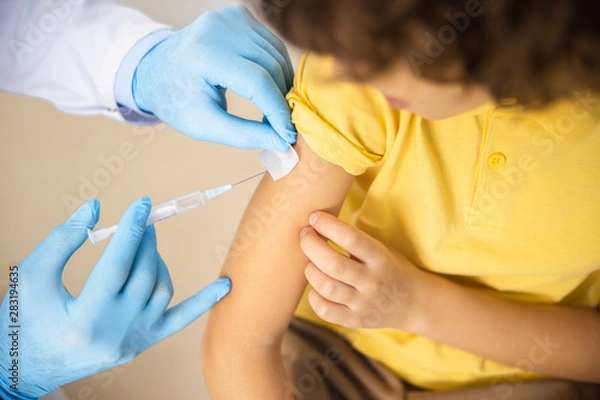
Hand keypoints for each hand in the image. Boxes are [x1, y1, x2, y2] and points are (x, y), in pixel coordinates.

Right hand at [0, 198, 230, 398]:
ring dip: (157, 261)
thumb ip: (62, 239)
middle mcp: (114, 333)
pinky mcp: (143, 343)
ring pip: (161, 290)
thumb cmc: (24, 319)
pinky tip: (225, 286)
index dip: (130, 230)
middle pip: (142, 275)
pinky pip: (179, 320)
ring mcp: (133, 341)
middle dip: (145, 240)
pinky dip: (202, 301)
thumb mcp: (32, 277)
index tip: (142, 204)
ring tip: (145, 244)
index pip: (116, 265)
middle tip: (144, 219)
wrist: (28, 367)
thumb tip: (96, 207)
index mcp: (83, 319)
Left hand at [133, 5, 295, 150]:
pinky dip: (277, 69)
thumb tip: (283, 141)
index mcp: (205, 54)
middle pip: (271, 67)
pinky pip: (272, 45)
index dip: (278, 110)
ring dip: (282, 86)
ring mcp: (230, 16)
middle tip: (281, 127)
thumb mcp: (205, 125)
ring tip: (274, 111)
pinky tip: (269, 89)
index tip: (288, 135)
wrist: (155, 69)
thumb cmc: (177, 100)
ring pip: (277, 55)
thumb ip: (244, 135)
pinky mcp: (239, 14)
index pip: (257, 81)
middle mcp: (219, 27)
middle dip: (282, 100)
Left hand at [299, 212, 428, 330]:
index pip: (350, 238)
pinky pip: (325, 310)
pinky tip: (317, 287)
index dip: (327, 225)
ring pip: (326, 286)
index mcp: (380, 258)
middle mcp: (372, 282)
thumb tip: (316, 222)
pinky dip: (314, 296)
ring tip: (311, 262)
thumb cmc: (389, 267)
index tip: (314, 217)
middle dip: (310, 245)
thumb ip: (354, 239)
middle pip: (332, 263)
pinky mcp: (355, 321)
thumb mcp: (380, 248)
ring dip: (310, 270)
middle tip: (305, 235)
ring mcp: (363, 304)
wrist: (413, 303)